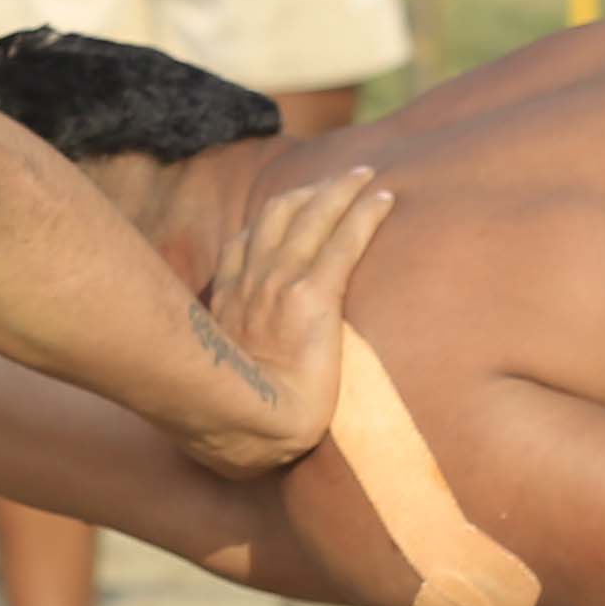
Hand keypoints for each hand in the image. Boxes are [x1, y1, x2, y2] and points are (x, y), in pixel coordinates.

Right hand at [176, 164, 391, 476]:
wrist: (244, 430)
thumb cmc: (234, 428)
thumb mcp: (218, 395)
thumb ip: (229, 380)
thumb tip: (231, 404)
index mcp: (226, 306)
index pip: (243, 248)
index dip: (268, 224)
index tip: (289, 212)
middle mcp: (248, 284)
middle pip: (276, 218)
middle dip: (307, 193)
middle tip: (337, 180)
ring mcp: (277, 285)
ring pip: (311, 218)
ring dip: (339, 190)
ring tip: (365, 175)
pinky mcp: (311, 296)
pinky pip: (343, 241)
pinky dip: (364, 214)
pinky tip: (386, 199)